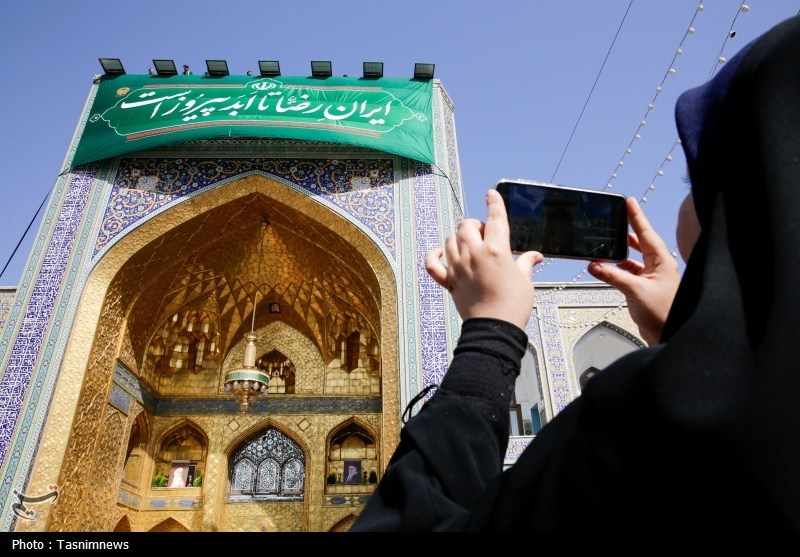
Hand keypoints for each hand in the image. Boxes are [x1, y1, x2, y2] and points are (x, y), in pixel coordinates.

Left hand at [425, 189, 542, 329]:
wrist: (495, 330)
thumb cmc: (513, 305)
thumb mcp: (525, 280)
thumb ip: (527, 262)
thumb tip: (536, 256)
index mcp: (496, 250)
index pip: (494, 217)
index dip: (494, 202)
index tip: (491, 194)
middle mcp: (474, 254)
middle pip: (467, 225)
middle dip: (475, 225)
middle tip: (485, 234)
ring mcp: (458, 267)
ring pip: (450, 239)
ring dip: (459, 238)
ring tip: (470, 245)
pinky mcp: (449, 281)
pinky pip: (432, 263)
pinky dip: (434, 255)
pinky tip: (441, 253)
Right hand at [588, 197, 680, 344]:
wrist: (668, 333)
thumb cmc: (662, 313)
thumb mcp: (634, 290)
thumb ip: (612, 276)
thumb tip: (594, 265)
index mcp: (661, 261)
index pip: (646, 233)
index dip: (636, 217)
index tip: (629, 202)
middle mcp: (658, 266)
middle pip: (639, 243)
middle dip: (626, 232)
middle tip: (615, 218)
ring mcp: (651, 277)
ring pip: (632, 259)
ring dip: (618, 254)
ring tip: (605, 244)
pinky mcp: (644, 288)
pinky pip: (628, 272)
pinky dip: (616, 269)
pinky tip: (605, 268)